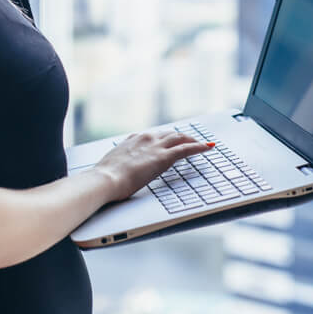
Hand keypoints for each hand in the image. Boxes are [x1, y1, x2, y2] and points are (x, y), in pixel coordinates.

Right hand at [93, 130, 212, 202]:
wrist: (105, 180)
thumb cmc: (105, 178)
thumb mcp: (112, 167)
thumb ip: (120, 166)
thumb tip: (116, 174)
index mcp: (132, 140)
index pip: (153, 135)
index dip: (165, 138)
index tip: (170, 140)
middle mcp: (145, 138)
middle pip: (169, 133)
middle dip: (181, 137)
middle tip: (191, 140)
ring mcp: (155, 147)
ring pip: (180, 138)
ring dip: (192, 139)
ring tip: (202, 143)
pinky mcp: (163, 157)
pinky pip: (186, 149)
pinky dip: (198, 147)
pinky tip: (207, 147)